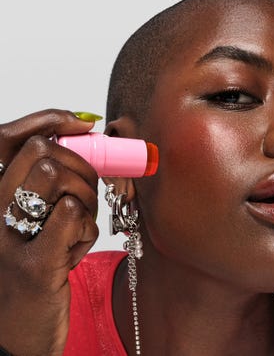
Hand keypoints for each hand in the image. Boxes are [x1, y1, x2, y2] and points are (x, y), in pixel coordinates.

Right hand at [0, 110, 98, 355]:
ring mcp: (9, 237)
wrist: (19, 329)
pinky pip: (75, 215)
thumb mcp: (35, 219)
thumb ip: (52, 183)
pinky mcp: (35, 264)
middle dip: (83, 171)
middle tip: (85, 198)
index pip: (9, 138)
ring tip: (78, 228)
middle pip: (47, 154)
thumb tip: (85, 137)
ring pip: (65, 181)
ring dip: (88, 202)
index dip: (49, 119)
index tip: (82, 122)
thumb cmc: (35, 264)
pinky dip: (88, 230)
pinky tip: (76, 249)